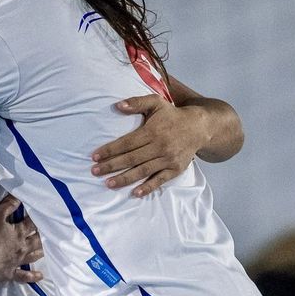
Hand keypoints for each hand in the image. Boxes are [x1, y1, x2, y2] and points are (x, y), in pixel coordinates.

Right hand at [0, 195, 43, 282]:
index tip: (45, 215)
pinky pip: (24, 276)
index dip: (38, 218)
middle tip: (52, 234)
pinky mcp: (11, 273)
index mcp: (19, 232)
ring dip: (41, 253)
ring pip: (34, 257)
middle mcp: (23, 247)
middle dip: (43, 236)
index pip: (32, 224)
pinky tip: (40, 276)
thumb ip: (8, 205)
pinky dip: (33, 276)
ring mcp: (18, 261)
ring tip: (48, 250)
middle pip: (37, 241)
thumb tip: (20, 197)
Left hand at [91, 94, 207, 197]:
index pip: (127, 143)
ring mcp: (168, 159)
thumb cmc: (172, 115)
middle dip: (111, 166)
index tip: (95, 156)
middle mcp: (160, 146)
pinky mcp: (175, 169)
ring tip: (108, 183)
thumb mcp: (156, 102)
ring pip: (143, 170)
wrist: (199, 127)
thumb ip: (137, 102)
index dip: (110, 150)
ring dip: (124, 178)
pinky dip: (147, 187)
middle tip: (95, 171)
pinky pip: (159, 180)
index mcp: (152, 131)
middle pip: (131, 158)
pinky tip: (134, 192)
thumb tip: (118, 105)